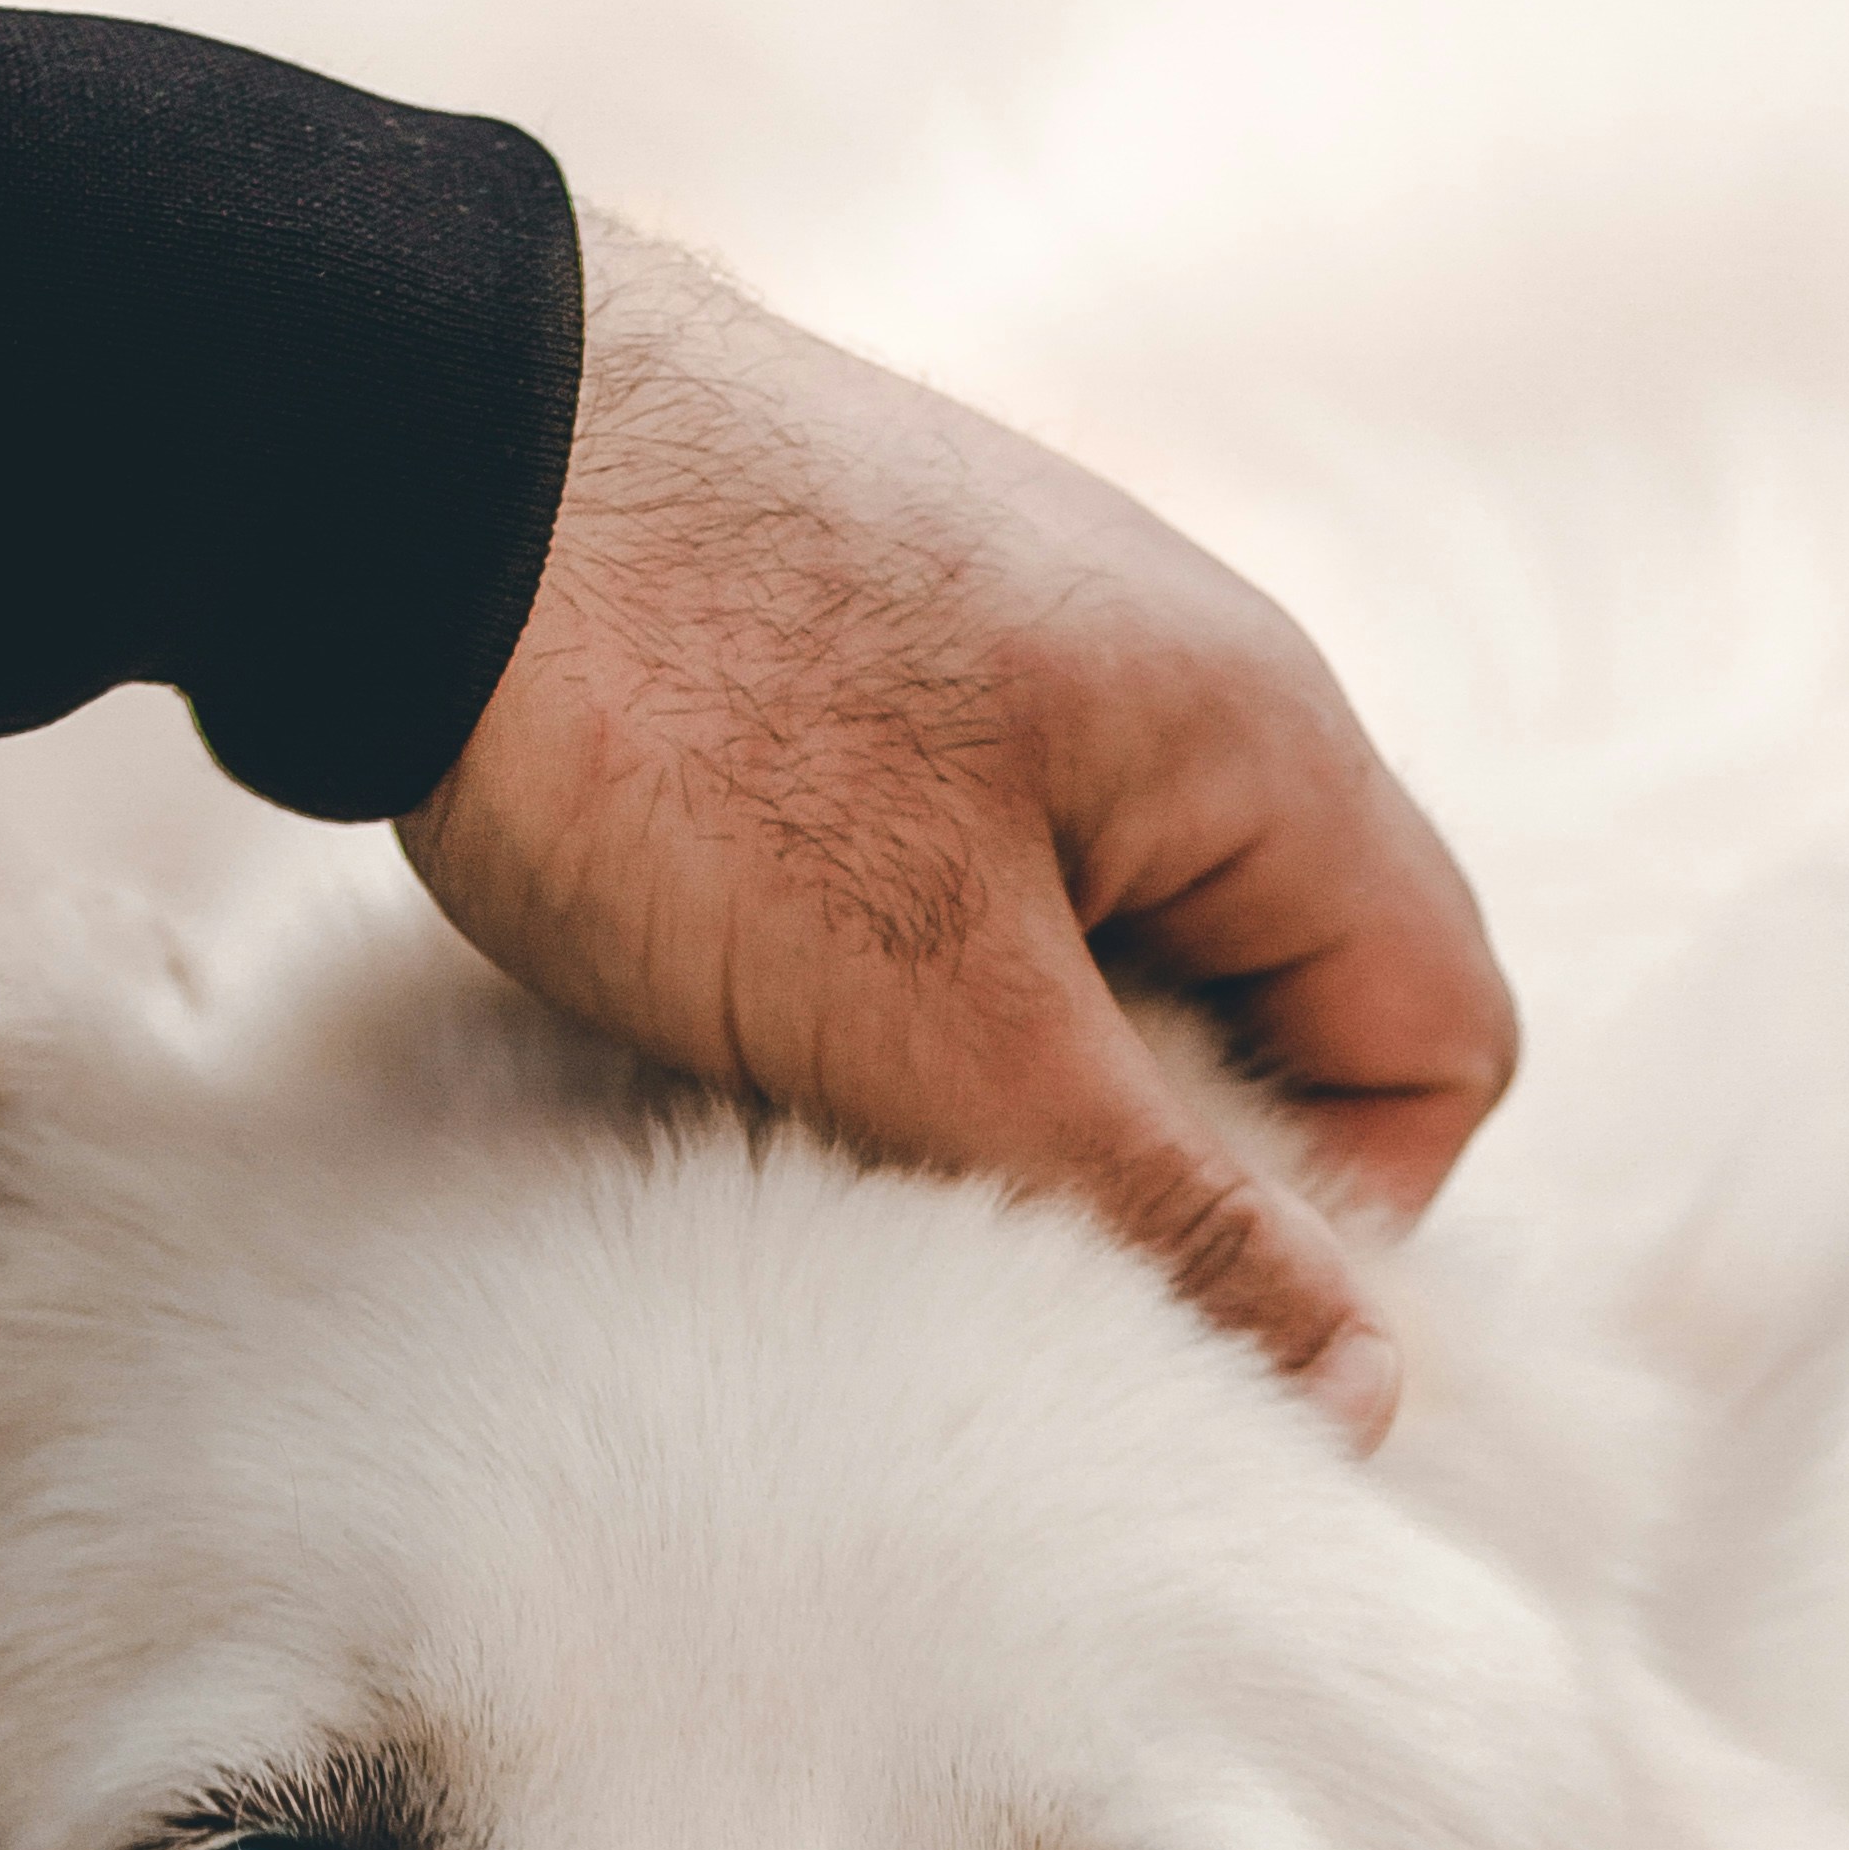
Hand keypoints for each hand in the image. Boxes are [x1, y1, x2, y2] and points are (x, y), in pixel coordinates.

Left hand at [401, 217, 1516, 1447]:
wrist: (407, 455)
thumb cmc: (698, 728)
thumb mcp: (953, 1030)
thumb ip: (1169, 1216)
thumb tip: (1360, 1394)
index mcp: (1265, 744)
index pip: (1442, 1037)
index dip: (1338, 1208)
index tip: (1153, 1278)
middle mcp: (1185, 684)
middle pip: (1287, 999)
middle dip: (1164, 1153)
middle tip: (979, 1221)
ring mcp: (1031, 667)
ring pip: (1116, 960)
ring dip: (1015, 1088)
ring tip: (845, 1118)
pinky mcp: (883, 681)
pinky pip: (973, 895)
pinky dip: (904, 994)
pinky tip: (762, 1018)